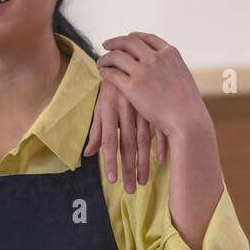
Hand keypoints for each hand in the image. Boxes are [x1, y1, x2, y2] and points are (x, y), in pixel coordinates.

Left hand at [84, 70, 167, 191]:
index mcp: (109, 108)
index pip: (109, 141)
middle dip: (128, 169)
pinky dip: (160, 145)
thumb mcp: (101, 107)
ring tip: (143, 182)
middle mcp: (125, 108)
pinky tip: (161, 161)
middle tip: (130, 190)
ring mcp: (142, 107)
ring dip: (144, 163)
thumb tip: (87, 154)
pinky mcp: (155, 104)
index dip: (110, 162)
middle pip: (127, 144)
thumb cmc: (111, 90)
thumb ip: (96, 130)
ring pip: (144, 140)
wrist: (130, 60)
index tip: (112, 181)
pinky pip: (159, 128)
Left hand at [95, 32, 210, 140]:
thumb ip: (170, 67)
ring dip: (106, 57)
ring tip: (101, 62)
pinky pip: (112, 73)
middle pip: (129, 42)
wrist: (188, 121)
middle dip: (115, 42)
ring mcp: (143, 71)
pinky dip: (105, 71)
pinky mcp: (132, 87)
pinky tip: (102, 73)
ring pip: (117, 56)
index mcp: (170, 53)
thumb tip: (162, 67)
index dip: (133, 37)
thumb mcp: (183, 77)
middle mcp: (156, 58)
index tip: (126, 39)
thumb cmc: (187, 105)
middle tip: (106, 44)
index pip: (147, 38)